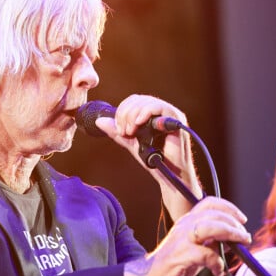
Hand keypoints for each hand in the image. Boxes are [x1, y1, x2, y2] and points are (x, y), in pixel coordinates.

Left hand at [92, 94, 201, 218]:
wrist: (168, 175)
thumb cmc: (153, 160)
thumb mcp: (131, 143)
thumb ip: (117, 132)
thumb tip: (98, 121)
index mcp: (152, 113)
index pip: (134, 101)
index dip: (122, 111)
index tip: (118, 129)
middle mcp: (162, 111)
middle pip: (138, 100)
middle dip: (125, 114)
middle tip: (123, 132)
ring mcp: (171, 114)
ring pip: (147, 102)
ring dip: (132, 116)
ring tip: (130, 132)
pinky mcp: (177, 119)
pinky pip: (159, 107)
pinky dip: (145, 113)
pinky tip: (137, 124)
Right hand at [123, 196, 251, 275]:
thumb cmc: (174, 263)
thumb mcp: (196, 249)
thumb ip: (212, 243)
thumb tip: (234, 242)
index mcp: (187, 221)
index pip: (209, 203)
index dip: (229, 208)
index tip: (242, 220)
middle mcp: (184, 226)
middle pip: (214, 214)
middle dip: (235, 224)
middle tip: (245, 238)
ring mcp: (181, 240)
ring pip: (211, 228)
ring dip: (230, 235)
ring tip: (239, 246)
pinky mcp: (180, 256)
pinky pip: (206, 255)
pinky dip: (217, 264)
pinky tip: (218, 272)